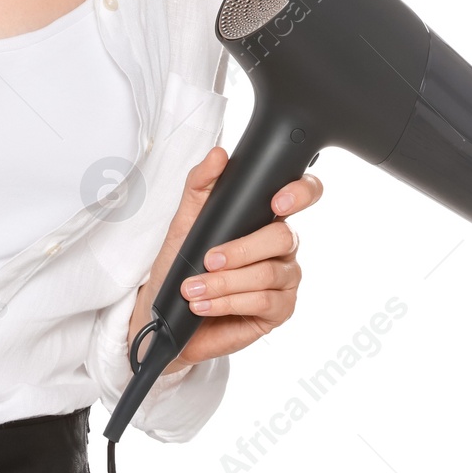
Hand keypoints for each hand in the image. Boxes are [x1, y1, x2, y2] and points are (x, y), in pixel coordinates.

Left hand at [129, 145, 318, 371]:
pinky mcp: (280, 310)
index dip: (300, 193)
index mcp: (266, 219)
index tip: (278, 201)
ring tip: (193, 288)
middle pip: (284, 237)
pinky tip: (204, 305)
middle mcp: (282, 248)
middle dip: (242, 249)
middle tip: (208, 258)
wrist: (169, 316)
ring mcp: (285, 280)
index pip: (302, 195)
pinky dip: (228, 302)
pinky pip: (263, 302)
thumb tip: (218, 156)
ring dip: (225, 282)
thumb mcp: (185, 223)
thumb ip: (200, 186)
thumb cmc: (181, 267)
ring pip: (268, 274)